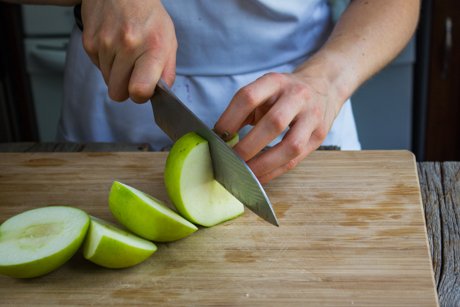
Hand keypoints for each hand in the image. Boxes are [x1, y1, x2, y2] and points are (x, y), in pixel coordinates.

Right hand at [80, 0, 176, 102]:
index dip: (140, 97)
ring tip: (125, 53)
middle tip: (133, 74)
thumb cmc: (148, 16)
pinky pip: (97, 67)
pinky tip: (114, 46)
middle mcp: (128, 45)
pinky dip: (106, 61)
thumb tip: (161, 93)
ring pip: (107, 81)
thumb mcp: (169, 41)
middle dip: (126, 89)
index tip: (142, 91)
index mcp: (153, 47)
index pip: (139, 89)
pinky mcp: (89, 41)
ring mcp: (106, 43)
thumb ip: (167, 71)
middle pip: (118, 92)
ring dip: (116, 73)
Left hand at [214, 72, 340, 182]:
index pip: (249, 97)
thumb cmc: (284, 94)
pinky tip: (258, 176)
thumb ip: (242, 110)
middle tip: (230, 159)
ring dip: (264, 163)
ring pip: (291, 146)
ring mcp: (313, 117)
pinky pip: (296, 160)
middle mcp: (297, 96)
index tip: (218, 136)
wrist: (323, 87)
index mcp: (276, 81)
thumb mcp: (263, 92)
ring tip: (245, 172)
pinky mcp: (320, 136)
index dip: (230, 118)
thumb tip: (220, 136)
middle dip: (248, 146)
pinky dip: (274, 171)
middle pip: (274, 123)